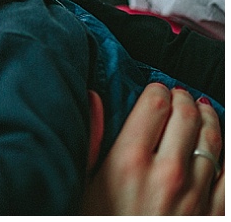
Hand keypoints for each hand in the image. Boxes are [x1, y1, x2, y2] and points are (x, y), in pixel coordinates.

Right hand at [82, 83, 222, 214]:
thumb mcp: (82, 186)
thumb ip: (91, 140)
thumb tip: (93, 99)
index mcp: (128, 162)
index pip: (155, 104)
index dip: (157, 89)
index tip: (154, 90)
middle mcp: (167, 173)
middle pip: (186, 116)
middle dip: (183, 99)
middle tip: (178, 96)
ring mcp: (196, 196)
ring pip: (214, 141)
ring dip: (210, 119)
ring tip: (203, 110)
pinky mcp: (214, 214)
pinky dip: (229, 155)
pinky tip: (223, 148)